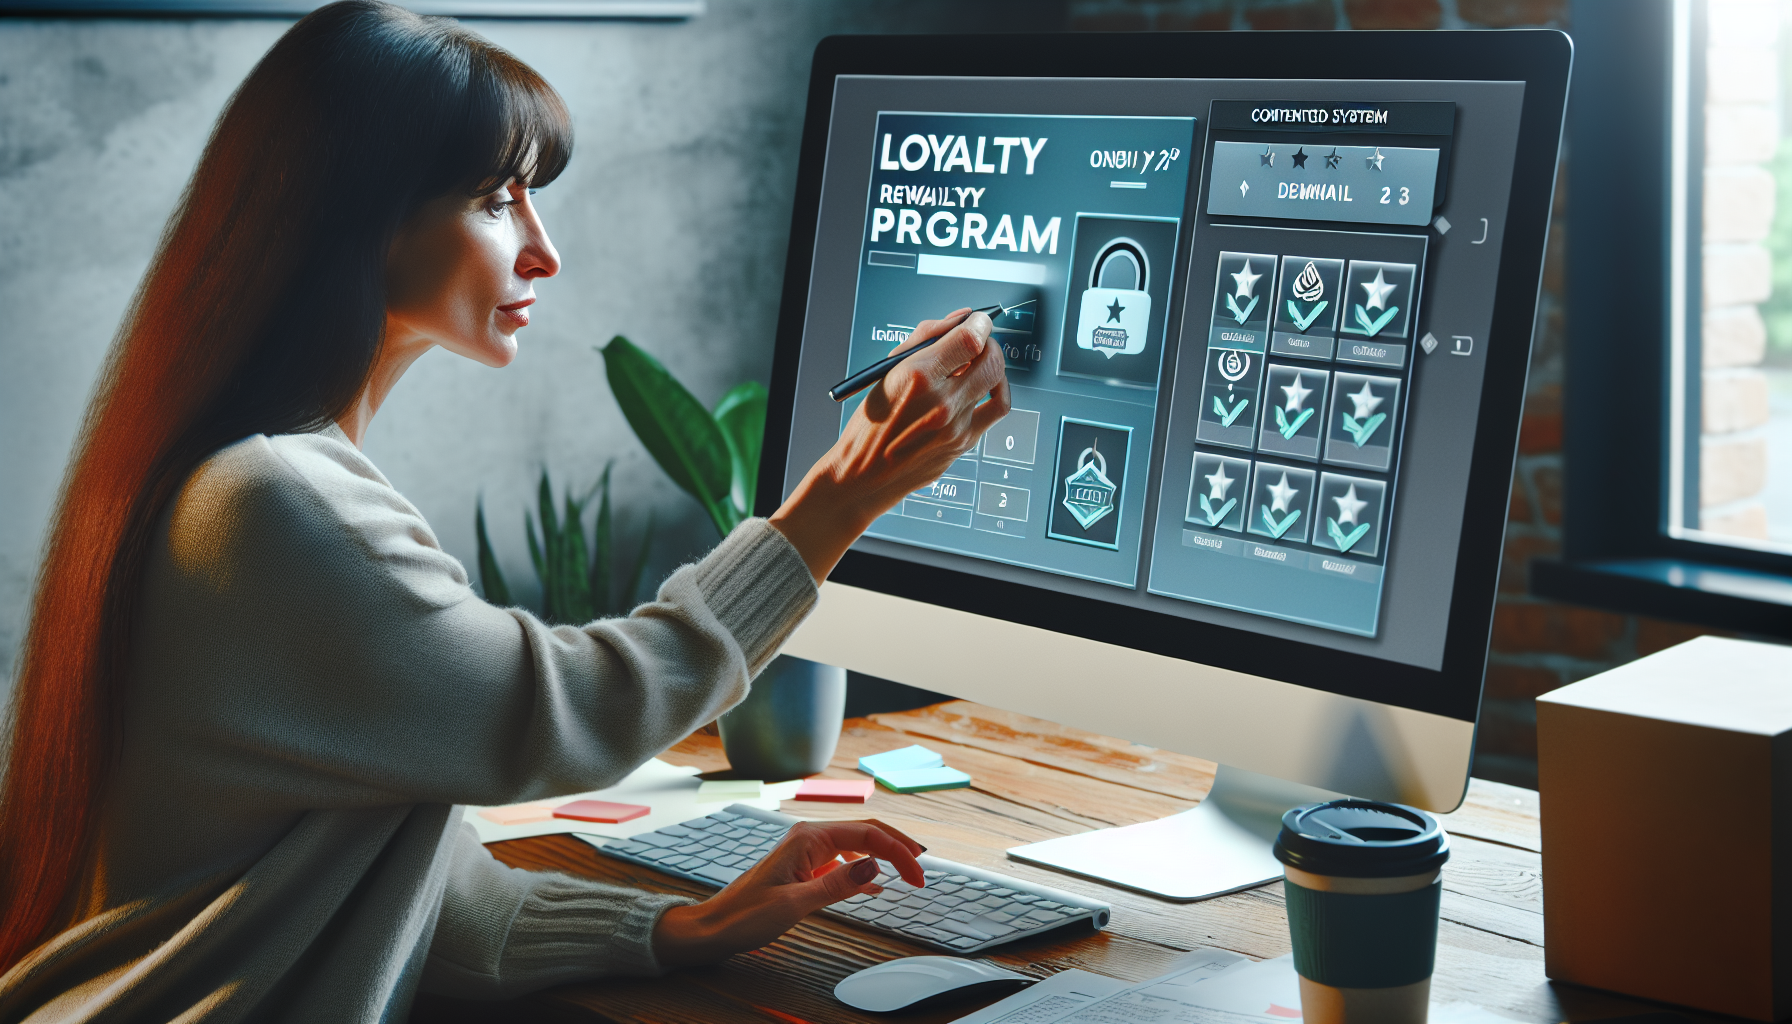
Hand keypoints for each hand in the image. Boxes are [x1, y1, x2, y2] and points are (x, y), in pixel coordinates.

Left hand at [650, 818, 925, 966]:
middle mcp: (810, 838)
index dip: (898, 852)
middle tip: (921, 871)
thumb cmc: (746, 916)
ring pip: (856, 844)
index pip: (867, 835)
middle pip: (865, 832)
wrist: (715, 927)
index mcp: (809, 838)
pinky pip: (842, 861)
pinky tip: (874, 884)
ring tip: (906, 871)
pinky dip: (863, 869)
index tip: (918, 877)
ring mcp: (806, 851)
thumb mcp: (795, 904)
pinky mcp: (804, 867)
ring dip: (883, 854)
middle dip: (897, 847)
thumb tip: (876, 865)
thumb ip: (837, 884)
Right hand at [770, 309, 1010, 581]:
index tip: (976, 320)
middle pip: (991, 359)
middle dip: (989, 341)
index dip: (979, 323)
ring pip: (997, 382)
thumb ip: (926, 339)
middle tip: (979, 339)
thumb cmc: (870, 422)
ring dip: (993, 365)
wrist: (864, 475)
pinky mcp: (965, 443)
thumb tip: (961, 319)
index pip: (970, 339)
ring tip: (979, 362)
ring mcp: (956, 426)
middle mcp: (941, 402)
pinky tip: (983, 387)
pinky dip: (995, 391)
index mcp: (917, 377)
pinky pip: (996, 409)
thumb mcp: (887, 371)